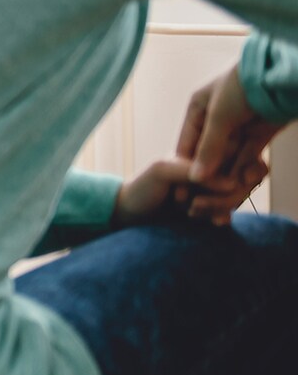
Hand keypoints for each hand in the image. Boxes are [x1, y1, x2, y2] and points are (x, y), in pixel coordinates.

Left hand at [113, 155, 265, 227]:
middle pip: (242, 178)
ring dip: (220, 206)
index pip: (237, 154)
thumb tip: (232, 183)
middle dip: (226, 195)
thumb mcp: (162, 171)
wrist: (131, 214)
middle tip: (195, 205)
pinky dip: (222, 216)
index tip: (235, 182)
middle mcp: (211, 168)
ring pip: (236, 196)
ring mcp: (213, 188)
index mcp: (200, 152)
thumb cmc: (142, 187)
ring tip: (191, 213)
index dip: (243, 168)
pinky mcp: (211, 208)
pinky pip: (229, 211)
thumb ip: (192, 171)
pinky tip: (213, 222)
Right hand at [177, 65, 282, 190]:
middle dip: (208, 172)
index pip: (187, 143)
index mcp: (198, 108)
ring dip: (227, 173)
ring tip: (224, 193)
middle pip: (208, 152)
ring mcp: (239, 126)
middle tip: (205, 194)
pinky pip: (248, 155)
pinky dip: (245, 168)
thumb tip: (196, 177)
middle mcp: (216, 118)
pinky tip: (240, 183)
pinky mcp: (258, 133)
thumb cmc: (241, 88)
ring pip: (229, 156)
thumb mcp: (218, 118)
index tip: (182, 188)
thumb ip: (207, 149)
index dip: (185, 166)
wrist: (278, 78)